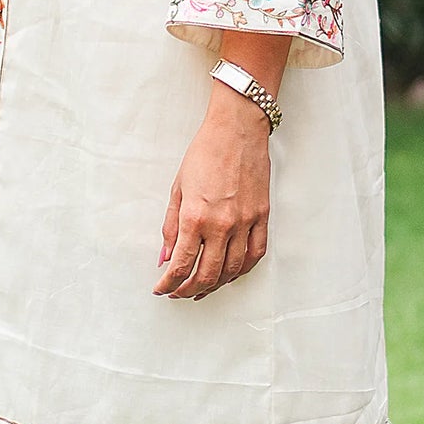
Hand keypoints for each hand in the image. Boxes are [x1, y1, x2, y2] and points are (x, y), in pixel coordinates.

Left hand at [153, 87, 270, 299]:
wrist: (237, 130)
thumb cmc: (205, 153)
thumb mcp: (178, 188)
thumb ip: (171, 227)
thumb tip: (166, 257)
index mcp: (195, 217)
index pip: (181, 265)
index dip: (169, 283)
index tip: (162, 288)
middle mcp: (222, 225)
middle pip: (207, 274)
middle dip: (189, 290)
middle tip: (178, 292)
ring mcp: (245, 222)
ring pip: (233, 270)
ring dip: (215, 285)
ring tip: (201, 288)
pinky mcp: (262, 217)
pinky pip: (255, 254)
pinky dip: (242, 270)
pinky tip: (231, 273)